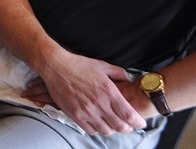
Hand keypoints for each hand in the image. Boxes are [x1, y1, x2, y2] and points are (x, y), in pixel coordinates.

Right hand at [23, 52, 146, 135]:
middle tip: (126, 125)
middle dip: (127, 128)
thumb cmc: (78, 65)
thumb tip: (128, 79)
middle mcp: (100, 104)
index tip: (140, 123)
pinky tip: (96, 122)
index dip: (138, 122)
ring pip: (106, 131)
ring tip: (110, 123)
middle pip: (120, 127)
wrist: (55, 66)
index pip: (129, 115)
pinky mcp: (75, 114)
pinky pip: (90, 130)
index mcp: (109, 92)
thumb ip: (119, 73)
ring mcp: (87, 111)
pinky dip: (96, 129)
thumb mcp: (102, 65)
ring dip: (111, 129)